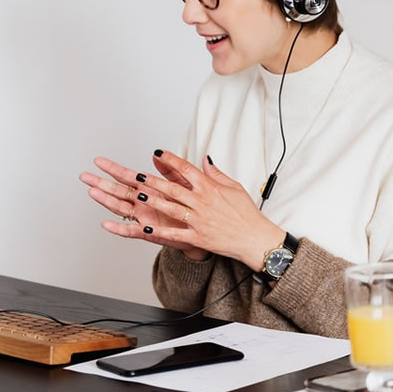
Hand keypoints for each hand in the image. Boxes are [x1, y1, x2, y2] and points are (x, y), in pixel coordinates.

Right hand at [80, 156, 206, 259]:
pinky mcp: (149, 232)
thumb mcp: (182, 184)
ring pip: (120, 208)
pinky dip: (119, 228)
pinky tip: (106, 224)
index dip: (113, 169)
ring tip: (92, 192)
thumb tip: (158, 154)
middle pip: (118, 191)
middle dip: (101, 183)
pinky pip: (131, 231)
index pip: (128, 176)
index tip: (99, 161)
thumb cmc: (190, 208)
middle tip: (85, 176)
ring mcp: (143, 217)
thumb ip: (170, 170)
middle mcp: (143, 203)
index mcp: (150, 189)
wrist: (201, 231)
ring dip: (106, 200)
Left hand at [129, 150, 284, 271]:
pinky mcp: (198, 237)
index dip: (171, 160)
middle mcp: (203, 203)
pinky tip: (147, 227)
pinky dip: (161, 231)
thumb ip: (216, 173)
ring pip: (172, 208)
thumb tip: (204, 159)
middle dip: (154, 181)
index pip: (187, 169)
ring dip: (154, 201)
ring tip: (139, 195)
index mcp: (210, 188)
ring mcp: (199, 220)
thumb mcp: (234, 187)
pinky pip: (176, 234)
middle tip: (138, 175)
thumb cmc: (246, 213)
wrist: (254, 238)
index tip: (158, 153)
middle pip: (174, 188)